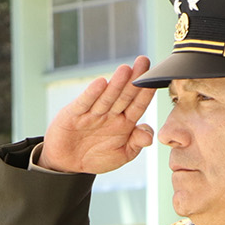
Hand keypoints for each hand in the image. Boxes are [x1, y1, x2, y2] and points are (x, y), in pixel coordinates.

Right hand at [39, 55, 157, 173]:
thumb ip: (135, 143)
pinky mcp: (74, 114)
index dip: (146, 91)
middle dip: (134, 79)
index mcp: (124, 122)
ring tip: (125, 70)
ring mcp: (92, 113)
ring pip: (107, 97)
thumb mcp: (121, 155)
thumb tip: (149, 137)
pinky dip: (92, 94)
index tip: (156, 77)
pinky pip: (85, 103)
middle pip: (124, 95)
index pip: (138, 105)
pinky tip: (100, 83)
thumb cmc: (96, 157)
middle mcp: (110, 114)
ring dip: (116, 84)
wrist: (67, 163)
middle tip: (143, 61)